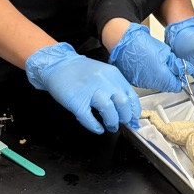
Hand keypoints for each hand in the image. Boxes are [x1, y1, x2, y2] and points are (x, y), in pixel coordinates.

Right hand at [25, 42, 140, 133]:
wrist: (59, 64)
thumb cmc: (81, 71)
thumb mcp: (104, 73)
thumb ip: (116, 87)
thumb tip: (128, 108)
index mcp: (113, 75)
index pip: (132, 96)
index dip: (134, 112)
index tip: (133, 119)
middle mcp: (104, 82)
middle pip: (123, 104)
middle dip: (125, 118)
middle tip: (122, 123)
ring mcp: (89, 91)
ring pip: (109, 111)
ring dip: (112, 122)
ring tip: (111, 126)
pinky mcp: (76, 101)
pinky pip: (88, 118)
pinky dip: (95, 126)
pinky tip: (97, 128)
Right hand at [109, 23, 184, 92]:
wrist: (124, 42)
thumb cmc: (142, 44)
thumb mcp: (165, 51)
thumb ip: (175, 63)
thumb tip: (183, 69)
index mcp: (161, 77)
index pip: (176, 86)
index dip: (179, 80)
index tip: (179, 74)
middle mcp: (151, 83)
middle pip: (166, 86)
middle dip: (169, 78)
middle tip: (167, 65)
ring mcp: (142, 83)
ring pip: (155, 84)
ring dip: (158, 77)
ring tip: (155, 63)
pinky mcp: (134, 81)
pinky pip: (145, 81)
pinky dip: (148, 75)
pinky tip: (146, 65)